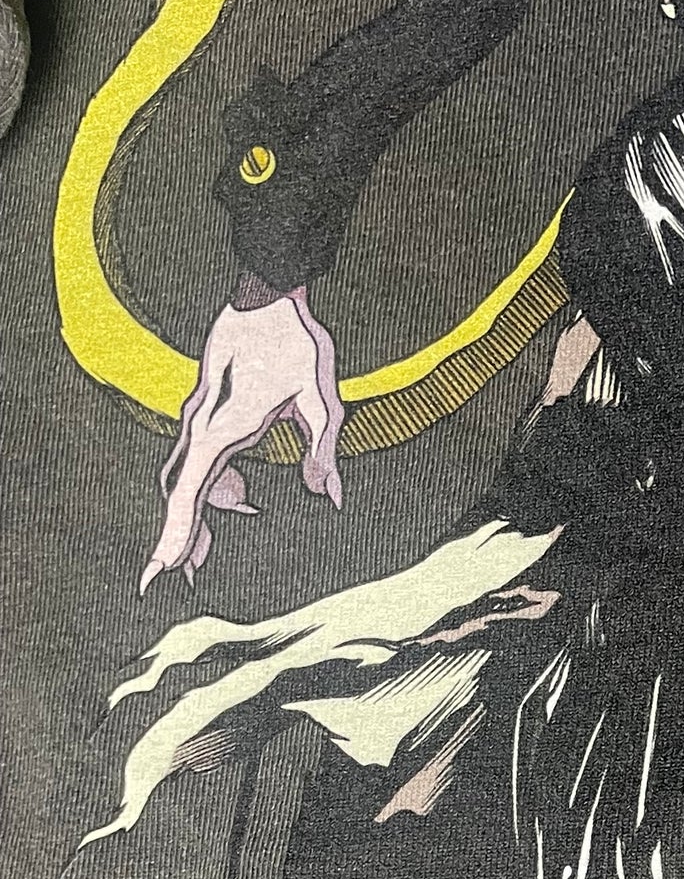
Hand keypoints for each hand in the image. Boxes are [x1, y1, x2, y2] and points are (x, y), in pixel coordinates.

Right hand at [143, 285, 342, 591]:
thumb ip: (323, 449)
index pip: (192, 493)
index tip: (159, 572)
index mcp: (225, 428)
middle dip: (175, 540)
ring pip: (187, 478)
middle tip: (171, 585)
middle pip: (180, 493)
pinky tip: (242, 500)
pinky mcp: (208, 412)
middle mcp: (203, 425)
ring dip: (195, 517)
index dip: (174, 535)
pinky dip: (212, 489)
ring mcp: (200, 417)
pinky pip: (201, 461)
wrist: (268, 293)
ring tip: (200, 560)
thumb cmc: (297, 343)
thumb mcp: (323, 398)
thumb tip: (330, 497)